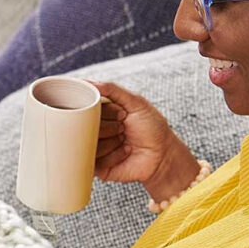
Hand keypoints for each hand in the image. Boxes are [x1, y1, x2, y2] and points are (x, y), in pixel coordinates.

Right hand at [89, 81, 199, 200]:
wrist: (163, 156)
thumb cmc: (152, 128)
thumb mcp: (136, 102)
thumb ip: (113, 89)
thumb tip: (88, 82)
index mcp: (102, 113)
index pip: (88, 107)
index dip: (107, 111)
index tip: (122, 114)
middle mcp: (95, 128)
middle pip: (85, 125)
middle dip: (110, 127)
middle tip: (124, 129)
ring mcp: (94, 147)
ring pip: (89, 142)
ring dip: (112, 141)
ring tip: (125, 140)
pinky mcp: (97, 165)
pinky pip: (95, 158)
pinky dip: (114, 155)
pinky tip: (125, 152)